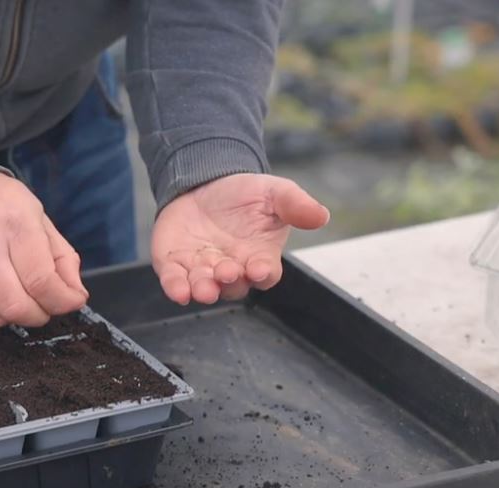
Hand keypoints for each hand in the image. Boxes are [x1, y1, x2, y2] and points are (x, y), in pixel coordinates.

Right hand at [0, 172, 87, 326]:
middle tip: (43, 306)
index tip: (70, 301)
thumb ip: (61, 256)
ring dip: (12, 313)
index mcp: (15, 225)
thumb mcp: (37, 215)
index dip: (62, 301)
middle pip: (17, 307)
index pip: (42, 282)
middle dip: (39, 315)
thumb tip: (75, 294)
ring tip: (15, 293)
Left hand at [152, 174, 328, 303]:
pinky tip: (178, 291)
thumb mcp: (274, 192)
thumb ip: (295, 204)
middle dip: (230, 281)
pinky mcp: (176, 266)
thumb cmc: (244, 194)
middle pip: (234, 286)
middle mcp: (232, 269)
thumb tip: (322, 215)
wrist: (204, 184)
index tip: (259, 269)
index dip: (262, 274)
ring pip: (206, 288)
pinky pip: (176, 283)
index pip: (265, 274)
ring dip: (204, 290)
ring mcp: (203, 270)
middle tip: (227, 271)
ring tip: (203, 287)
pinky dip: (176, 288)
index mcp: (259, 257)